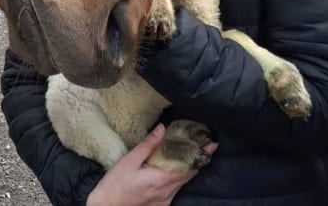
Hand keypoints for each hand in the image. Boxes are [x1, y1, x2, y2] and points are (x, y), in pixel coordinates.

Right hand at [86, 124, 216, 205]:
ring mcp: (165, 200)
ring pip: (182, 182)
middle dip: (199, 159)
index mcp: (160, 179)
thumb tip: (162, 129)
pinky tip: (176, 169)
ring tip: (195, 154)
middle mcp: (167, 192)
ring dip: (190, 168)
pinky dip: (179, 177)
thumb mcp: (129, 161)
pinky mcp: (161, 204)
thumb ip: (148, 145)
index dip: (201, 155)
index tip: (211, 144)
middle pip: (189, 174)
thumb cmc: (115, 184)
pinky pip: (175, 189)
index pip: (188, 166)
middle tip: (207, 145)